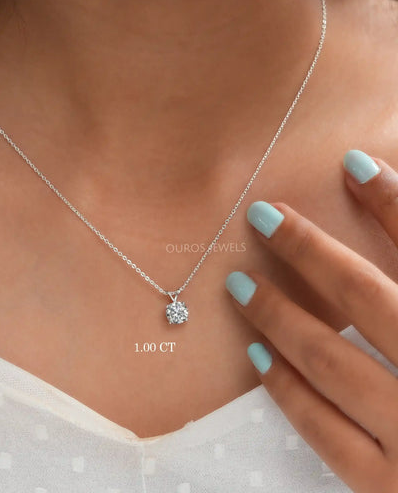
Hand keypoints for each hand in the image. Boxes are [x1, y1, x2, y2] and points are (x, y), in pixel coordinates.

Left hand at [225, 149, 397, 492]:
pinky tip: (257, 357)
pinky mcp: (388, 488)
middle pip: (366, 297)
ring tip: (239, 284)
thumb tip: (387, 207)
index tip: (352, 161)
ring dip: (280, 315)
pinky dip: (289, 391)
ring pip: (332, 361)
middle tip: (262, 216)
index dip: (393, 202)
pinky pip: (325, 433)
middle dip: (311, 250)